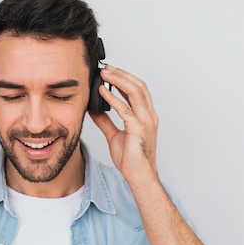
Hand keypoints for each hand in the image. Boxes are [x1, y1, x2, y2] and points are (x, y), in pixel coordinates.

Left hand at [89, 65, 158, 184]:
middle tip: (106, 68)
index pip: (139, 90)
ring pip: (135, 92)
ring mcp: (146, 122)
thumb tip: (95, 109)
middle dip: (122, 74)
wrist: (139, 176)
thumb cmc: (131, 159)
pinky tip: (102, 92)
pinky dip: (113, 98)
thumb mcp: (114, 135)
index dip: (125, 78)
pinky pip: (125, 109)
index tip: (111, 72)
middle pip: (139, 86)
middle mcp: (149, 116)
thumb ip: (106, 121)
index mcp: (146, 116)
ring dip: (119, 80)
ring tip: (104, 74)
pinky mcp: (138, 129)